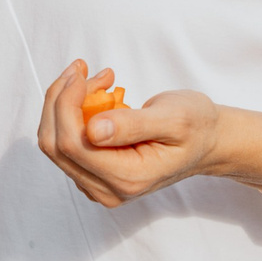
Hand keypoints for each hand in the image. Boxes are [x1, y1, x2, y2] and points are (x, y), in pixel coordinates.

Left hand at [37, 59, 222, 207]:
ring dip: (65, 102)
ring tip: (98, 79)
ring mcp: (97, 185)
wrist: (206, 142)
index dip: (65, 104)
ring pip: (54, 141)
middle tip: (84, 70)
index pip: (72, 144)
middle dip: (61, 99)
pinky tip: (97, 94)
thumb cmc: (196, 127)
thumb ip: (132, 125)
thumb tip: (91, 130)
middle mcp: (107, 190)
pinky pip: (65, 141)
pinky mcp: (92, 174)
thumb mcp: (173, 119)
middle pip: (55, 144)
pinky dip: (71, 111)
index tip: (80, 74)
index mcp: (128, 179)